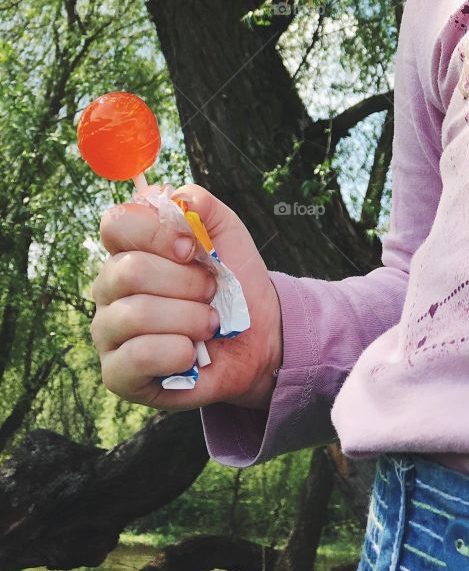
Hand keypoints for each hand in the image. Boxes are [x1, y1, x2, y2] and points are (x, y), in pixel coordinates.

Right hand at [91, 184, 281, 411]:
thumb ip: (200, 204)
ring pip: (135, 314)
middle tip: (211, 291)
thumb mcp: (226, 232)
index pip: (116, 224)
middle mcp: (110, 288)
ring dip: (190, 318)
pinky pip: (137, 356)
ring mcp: (108, 332)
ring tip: (209, 324)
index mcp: (130, 249)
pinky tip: (191, 353)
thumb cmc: (234, 282)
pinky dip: (177, 352)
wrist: (258, 336)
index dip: (157, 233)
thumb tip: (174, 196)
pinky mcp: (117, 374)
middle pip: (129, 271)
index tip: (192, 248)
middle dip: (186, 282)